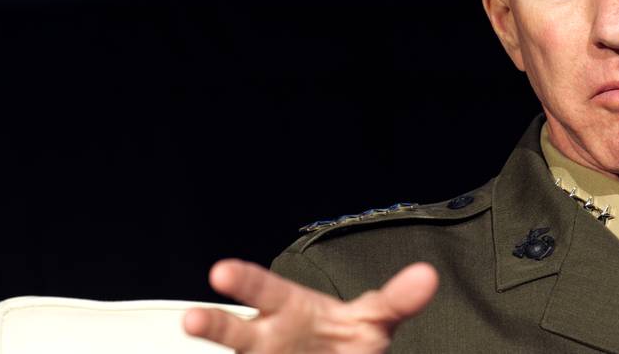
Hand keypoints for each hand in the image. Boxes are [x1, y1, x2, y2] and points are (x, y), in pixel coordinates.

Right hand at [183, 259, 438, 352]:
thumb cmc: (342, 341)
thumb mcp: (373, 320)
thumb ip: (396, 299)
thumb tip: (427, 276)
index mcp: (289, 310)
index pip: (264, 290)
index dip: (243, 280)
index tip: (220, 272)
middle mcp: (266, 339)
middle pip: (238, 330)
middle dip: (215, 324)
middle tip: (192, 319)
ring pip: (237, 353)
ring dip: (216, 339)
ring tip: (191, 331)